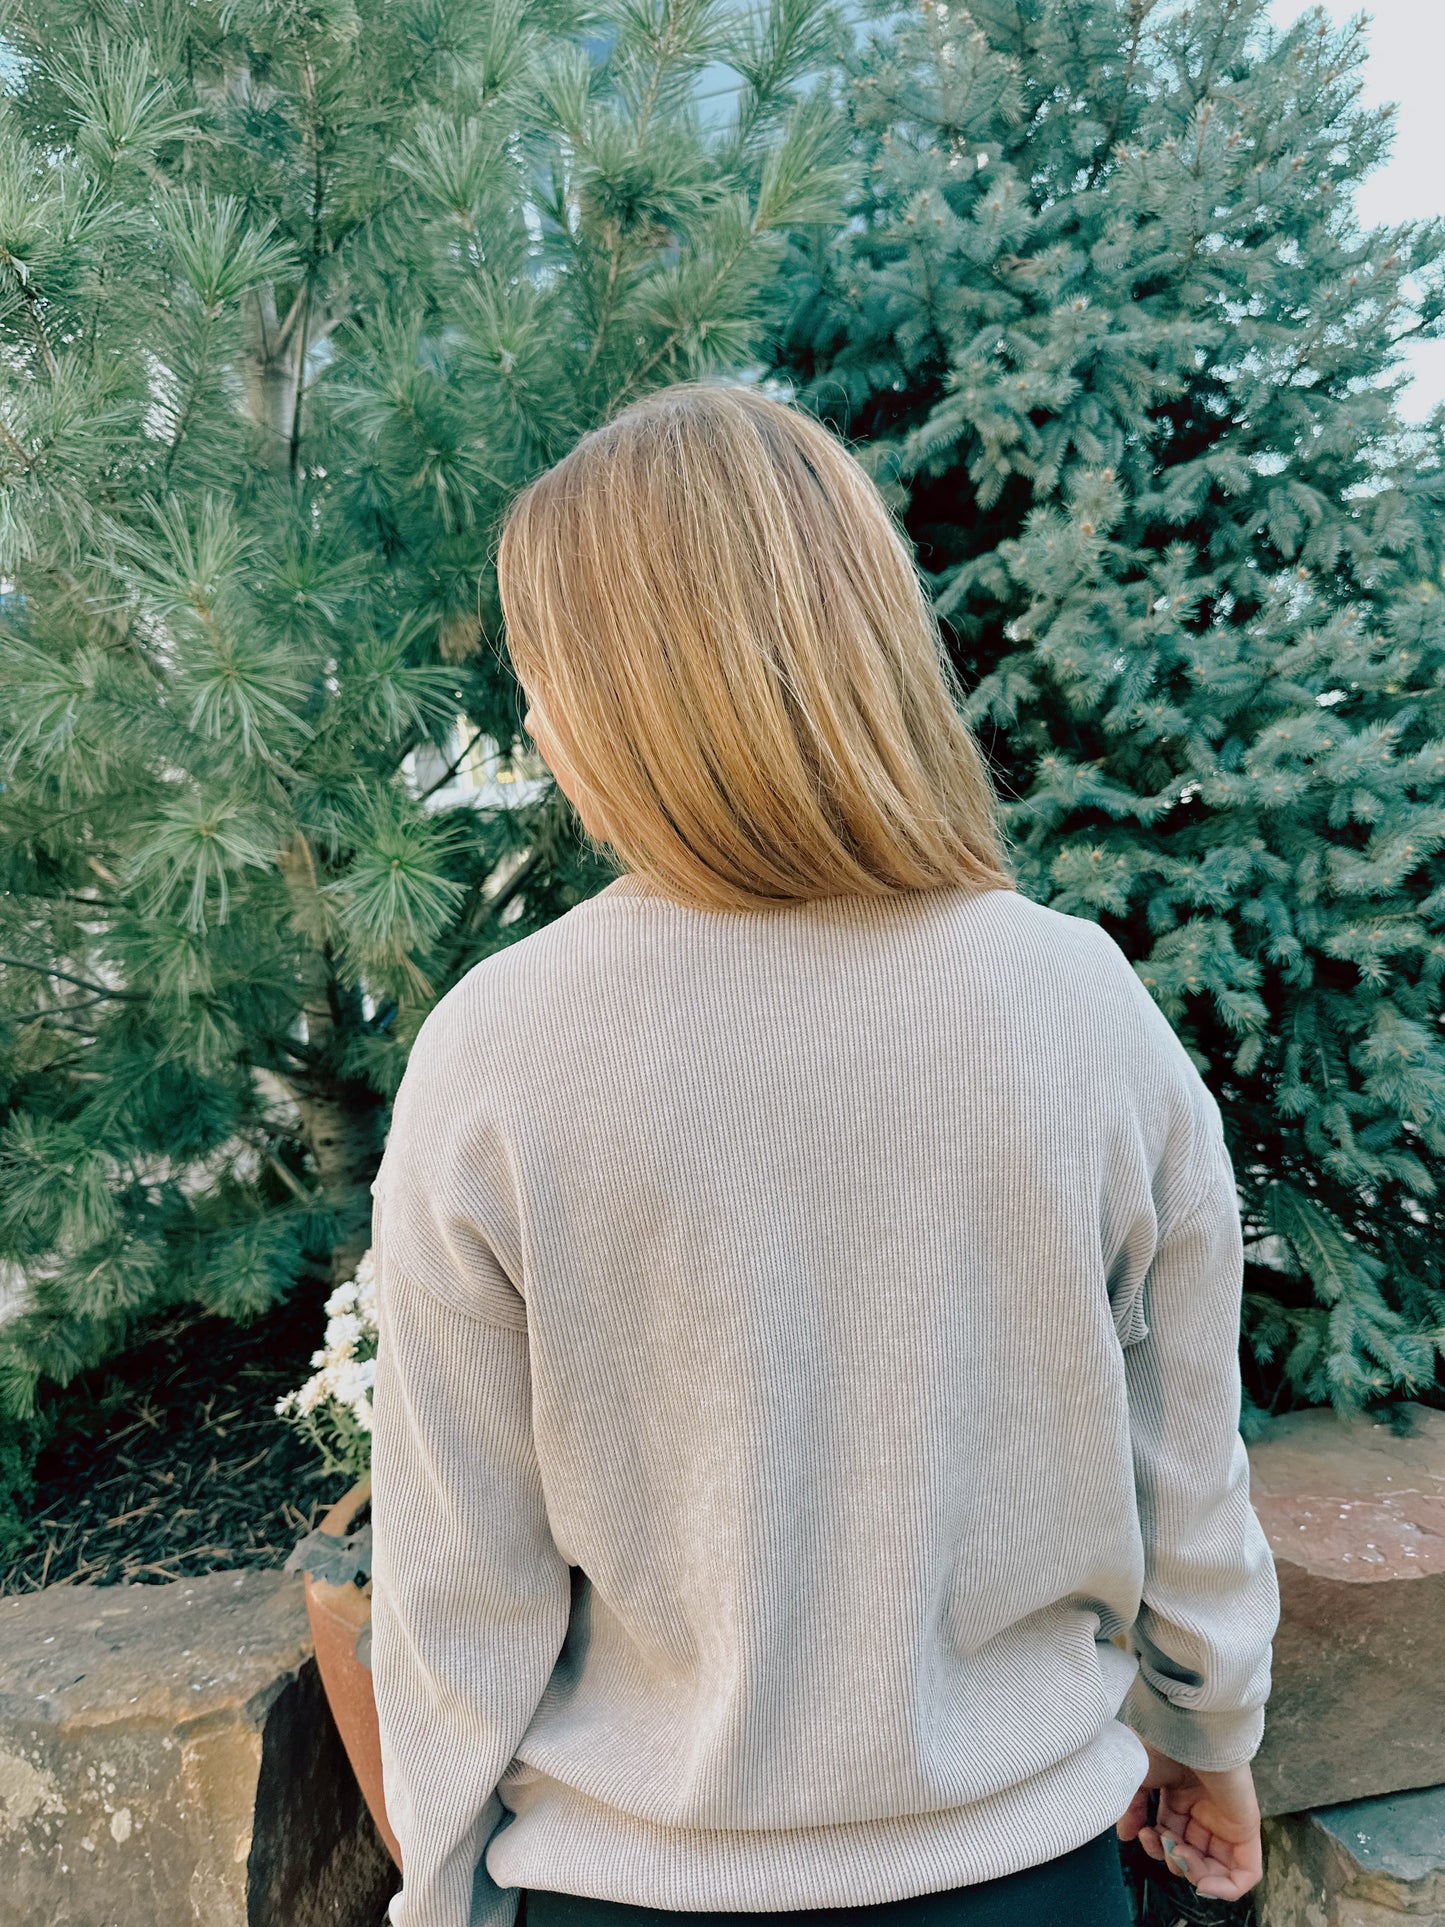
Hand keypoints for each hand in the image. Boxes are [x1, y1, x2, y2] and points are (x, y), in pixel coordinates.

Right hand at [1116, 1739, 1262, 1899]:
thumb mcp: (1138, 1776)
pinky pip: (1245, 1874)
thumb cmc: (1164, 1743)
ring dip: (1195, 1875)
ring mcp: (1227, 1822)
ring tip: (1180, 1859)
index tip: (1144, 1834)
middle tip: (1165, 1846)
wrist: (1191, 1729)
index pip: (1171, 1837)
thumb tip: (1127, 1837)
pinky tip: (1203, 1884)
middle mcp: (1205, 1812)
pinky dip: (1226, 1889)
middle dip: (1174, 1861)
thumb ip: (1132, 1808)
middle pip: (1192, 1856)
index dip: (1157, 1846)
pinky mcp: (1247, 1830)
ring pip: (1216, 1870)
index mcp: (1181, 1798)